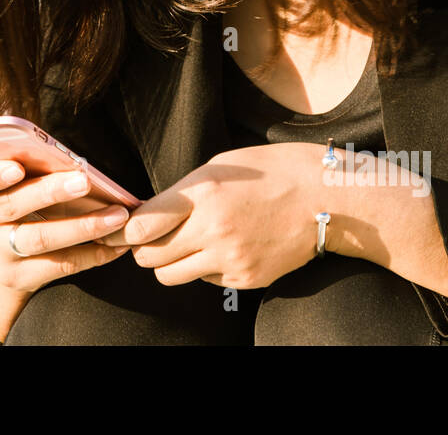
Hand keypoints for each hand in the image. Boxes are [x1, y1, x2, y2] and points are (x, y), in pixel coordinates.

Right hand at [0, 159, 132, 294]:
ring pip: (39, 238)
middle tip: (85, 181)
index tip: (16, 168)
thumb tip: (64, 153)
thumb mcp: (10, 176)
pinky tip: (117, 243)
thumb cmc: (20, 193)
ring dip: (83, 226)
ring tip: (117, 215)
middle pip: (12, 205)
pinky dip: (92, 254)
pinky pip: (59, 265)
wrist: (8, 251)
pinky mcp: (17, 277)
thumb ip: (26, 162)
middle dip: (50, 192)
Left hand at [94, 142, 333, 288]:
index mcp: (203, 193)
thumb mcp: (220, 166)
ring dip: (169, 263)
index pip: (141, 227)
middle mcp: (213, 230)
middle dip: (144, 248)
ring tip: (186, 244)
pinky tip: (225, 247)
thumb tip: (148, 215)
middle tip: (153, 237)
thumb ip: (182, 192)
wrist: (327, 198)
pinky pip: (206, 281)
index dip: (124, 231)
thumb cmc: (271, 172)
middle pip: (149, 257)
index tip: (120, 229)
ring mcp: (230, 259)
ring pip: (171, 276)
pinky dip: (205, 268)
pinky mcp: (246, 278)